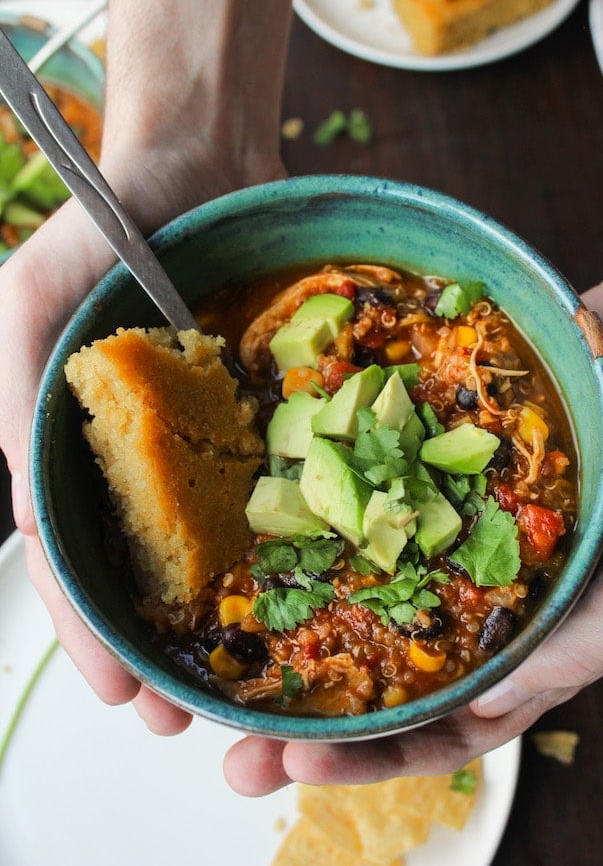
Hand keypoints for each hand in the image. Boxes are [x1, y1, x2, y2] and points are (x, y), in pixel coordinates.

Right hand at [0, 0, 298, 735]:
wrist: (193, 157)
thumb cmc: (98, 222)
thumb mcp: (28, 305)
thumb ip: (22, 404)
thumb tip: (34, 521)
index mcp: (72, 442)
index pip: (73, 556)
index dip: (92, 629)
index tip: (121, 692)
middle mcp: (136, 451)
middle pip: (141, 568)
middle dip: (158, 649)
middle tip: (187, 720)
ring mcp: (199, 433)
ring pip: (207, 543)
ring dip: (220, 616)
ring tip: (241, 683)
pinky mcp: (258, 410)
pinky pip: (269, 482)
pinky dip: (278, 536)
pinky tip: (300, 584)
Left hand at [223, 265, 602, 794]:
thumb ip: (572, 646)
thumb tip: (484, 711)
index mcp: (519, 636)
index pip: (442, 723)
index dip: (371, 753)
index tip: (295, 762)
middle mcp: (463, 584)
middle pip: (375, 665)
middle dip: (301, 707)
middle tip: (227, 743)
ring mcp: (432, 518)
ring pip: (346, 576)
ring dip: (281, 611)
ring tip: (214, 645)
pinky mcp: (412, 454)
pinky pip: (349, 481)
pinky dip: (301, 499)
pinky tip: (251, 517)